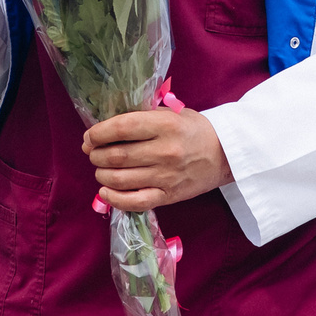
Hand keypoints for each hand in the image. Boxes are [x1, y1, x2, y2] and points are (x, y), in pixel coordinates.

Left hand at [84, 107, 232, 211]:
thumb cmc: (194, 130)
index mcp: (166, 125)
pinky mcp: (169, 196)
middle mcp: (165, 151)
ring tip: (100, 170)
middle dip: (96, 155)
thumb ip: (142, 117)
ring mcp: (167, 176)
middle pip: (117, 155)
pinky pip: (135, 202)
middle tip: (92, 153)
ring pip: (121, 179)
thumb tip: (105, 129)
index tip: (89, 136)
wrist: (225, 154)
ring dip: (101, 175)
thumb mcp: (172, 113)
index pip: (122, 128)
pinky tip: (105, 191)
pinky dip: (115, 199)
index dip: (98, 133)